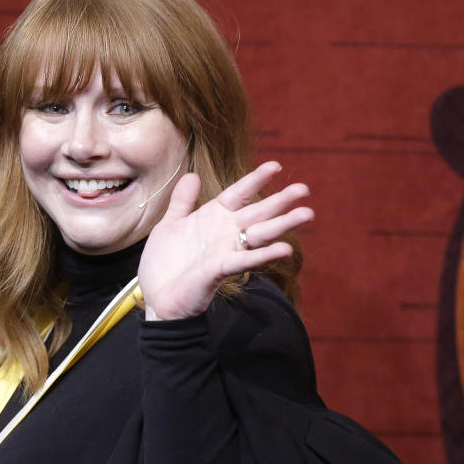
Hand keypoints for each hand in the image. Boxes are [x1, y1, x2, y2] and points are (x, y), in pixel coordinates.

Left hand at [138, 161, 312, 320]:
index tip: (275, 165)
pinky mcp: (219, 270)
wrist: (156, 298)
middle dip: (280, 201)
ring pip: (259, 235)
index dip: (255, 180)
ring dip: (283, 224)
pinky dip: (264, 255)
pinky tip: (285, 249)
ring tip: (307, 214)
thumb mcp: (169, 226)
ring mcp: (224, 251)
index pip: (238, 194)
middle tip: (304, 189)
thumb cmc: (164, 264)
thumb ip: (182, 201)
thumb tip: (191, 175)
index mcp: (212, 218)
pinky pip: (244, 260)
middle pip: (257, 213)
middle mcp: (224, 233)